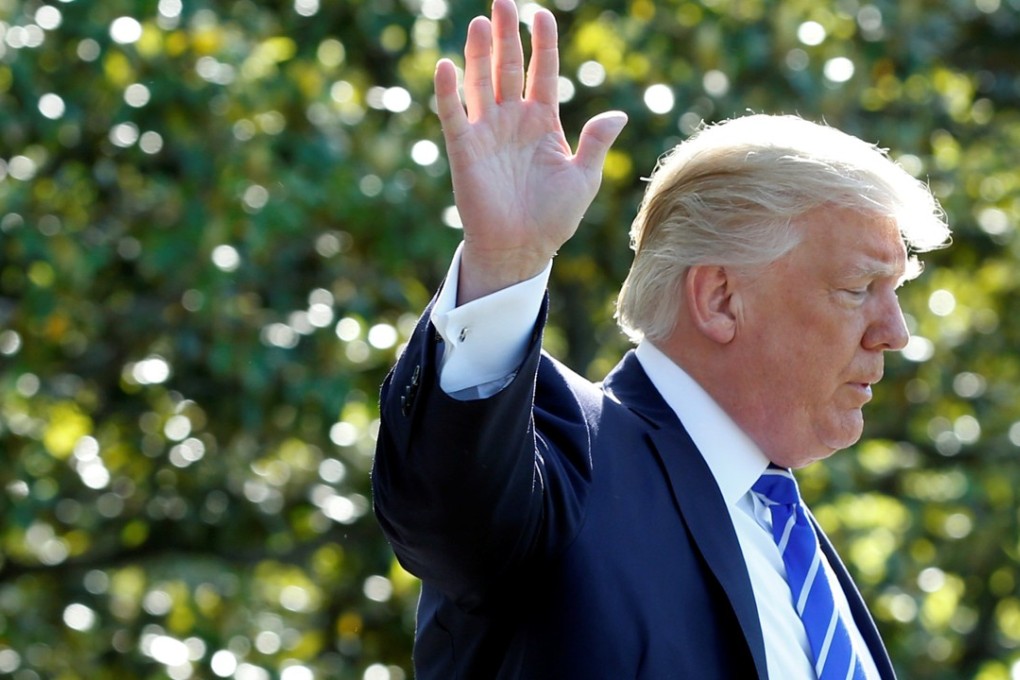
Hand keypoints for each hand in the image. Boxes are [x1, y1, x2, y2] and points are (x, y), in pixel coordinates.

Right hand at [435, 0, 627, 303]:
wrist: (522, 250)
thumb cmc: (554, 218)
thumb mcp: (583, 179)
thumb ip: (595, 143)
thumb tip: (618, 114)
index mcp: (544, 122)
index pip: (543, 71)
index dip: (543, 42)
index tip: (541, 13)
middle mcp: (513, 120)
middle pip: (509, 67)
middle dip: (506, 35)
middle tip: (503, 0)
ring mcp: (487, 132)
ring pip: (481, 83)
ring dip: (478, 54)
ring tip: (480, 23)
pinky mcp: (465, 150)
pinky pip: (455, 115)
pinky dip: (449, 91)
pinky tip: (446, 66)